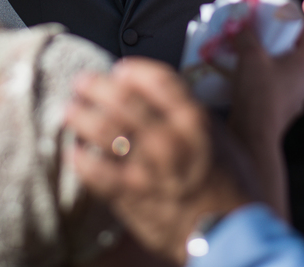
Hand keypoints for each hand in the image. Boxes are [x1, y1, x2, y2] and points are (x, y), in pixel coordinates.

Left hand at [67, 58, 248, 264]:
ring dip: (82, 117)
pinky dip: (81, 160)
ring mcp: (147, 167)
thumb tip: (166, 97)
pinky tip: (75, 154)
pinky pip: (96, 172)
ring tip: (71, 111)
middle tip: (83, 83)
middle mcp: (168, 138)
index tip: (121, 69)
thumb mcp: (223, 139)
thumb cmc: (231, 189)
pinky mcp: (131, 194)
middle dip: (97, 87)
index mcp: (194, 121)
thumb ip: (193, 116)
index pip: (157, 80)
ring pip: (104, 131)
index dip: (133, 70)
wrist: (229, 234)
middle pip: (123, 100)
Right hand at [228, 24, 303, 146]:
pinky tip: (253, 78)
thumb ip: (245, 36)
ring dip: (276, 62)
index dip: (300, 19)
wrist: (254, 134)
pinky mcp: (286, 111)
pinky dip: (270, 80)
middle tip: (267, 33)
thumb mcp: (250, 56)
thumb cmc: (258, 92)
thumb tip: (239, 24)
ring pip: (290, 72)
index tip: (287, 11)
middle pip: (300, 53)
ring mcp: (298, 98)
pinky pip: (281, 88)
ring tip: (257, 56)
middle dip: (283, 42)